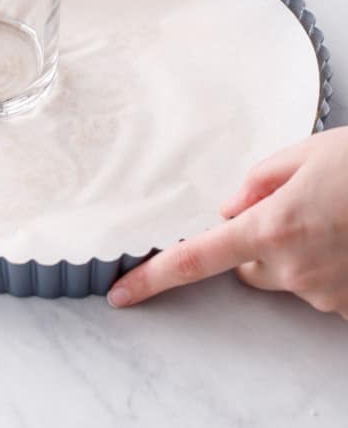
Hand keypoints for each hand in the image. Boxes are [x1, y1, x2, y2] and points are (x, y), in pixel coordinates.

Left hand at [108, 127, 347, 317]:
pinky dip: (327, 266)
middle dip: (256, 238)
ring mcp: (325, 294)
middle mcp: (293, 269)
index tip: (120, 294)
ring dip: (296, 251)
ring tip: (335, 215)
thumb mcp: (305, 152)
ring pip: (285, 276)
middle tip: (296, 204)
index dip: (154, 276)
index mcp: (270, 226)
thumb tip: (230, 208)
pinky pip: (319, 288)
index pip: (195, 258)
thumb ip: (257, 181)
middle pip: (246, 263)